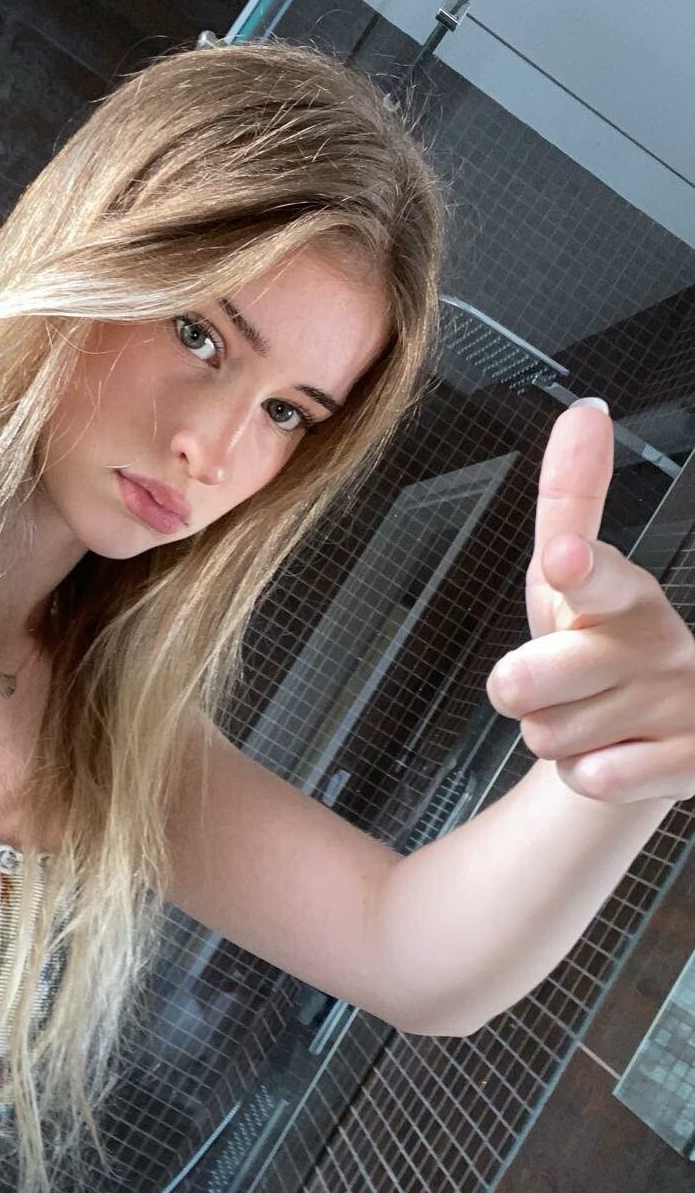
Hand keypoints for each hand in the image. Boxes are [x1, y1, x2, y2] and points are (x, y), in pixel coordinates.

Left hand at [485, 401, 694, 804]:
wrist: (649, 731)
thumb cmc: (598, 641)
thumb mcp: (571, 576)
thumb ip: (570, 498)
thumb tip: (585, 413)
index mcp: (624, 592)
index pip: (598, 577)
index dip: (577, 568)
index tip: (562, 561)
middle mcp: (658, 641)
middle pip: (532, 680)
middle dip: (517, 690)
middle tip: (536, 685)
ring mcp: (680, 702)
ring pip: (552, 736)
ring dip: (553, 735)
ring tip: (588, 716)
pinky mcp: (694, 760)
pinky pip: (595, 779)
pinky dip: (588, 774)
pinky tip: (619, 752)